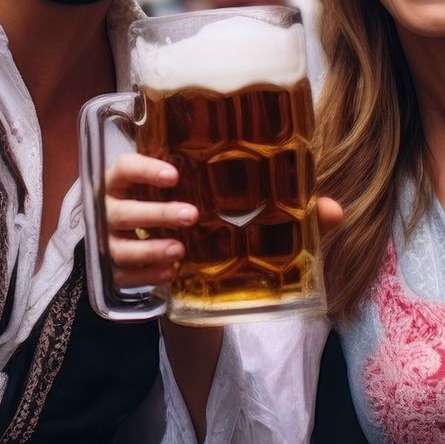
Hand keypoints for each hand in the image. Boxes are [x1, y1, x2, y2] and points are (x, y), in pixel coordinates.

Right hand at [103, 153, 343, 290]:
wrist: (179, 263)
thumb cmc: (204, 219)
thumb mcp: (233, 208)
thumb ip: (281, 207)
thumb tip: (332, 210)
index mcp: (139, 182)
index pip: (123, 166)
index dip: (142, 167)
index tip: (175, 175)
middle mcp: (117, 208)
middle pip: (119, 206)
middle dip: (154, 212)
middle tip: (191, 216)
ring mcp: (112, 241)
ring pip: (117, 244)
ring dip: (149, 248)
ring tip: (180, 253)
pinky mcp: (117, 272)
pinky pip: (122, 275)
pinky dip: (146, 275)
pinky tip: (170, 277)